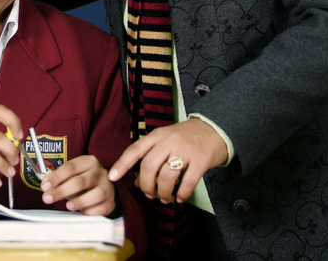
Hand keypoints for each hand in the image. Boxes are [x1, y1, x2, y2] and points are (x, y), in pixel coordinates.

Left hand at [40, 155, 115, 215]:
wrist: (103, 189)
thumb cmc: (83, 182)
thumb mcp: (73, 175)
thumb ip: (60, 179)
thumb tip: (46, 187)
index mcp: (89, 162)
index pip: (71, 167)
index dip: (56, 177)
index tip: (44, 187)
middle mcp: (100, 172)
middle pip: (80, 181)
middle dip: (61, 191)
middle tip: (47, 198)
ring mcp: (108, 187)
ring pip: (95, 194)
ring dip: (79, 202)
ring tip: (67, 206)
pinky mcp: (111, 202)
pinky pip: (101, 208)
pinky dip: (90, 212)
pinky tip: (82, 211)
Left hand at [108, 118, 227, 203]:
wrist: (215, 128)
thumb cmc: (186, 137)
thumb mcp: (166, 142)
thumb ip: (151, 158)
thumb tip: (137, 182)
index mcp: (158, 135)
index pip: (135, 149)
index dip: (123, 164)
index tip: (112, 177)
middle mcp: (170, 141)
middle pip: (149, 166)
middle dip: (146, 185)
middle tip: (149, 194)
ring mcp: (186, 150)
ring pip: (167, 176)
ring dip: (163, 192)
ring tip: (164, 198)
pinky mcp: (201, 160)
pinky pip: (188, 182)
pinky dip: (182, 194)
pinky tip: (179, 198)